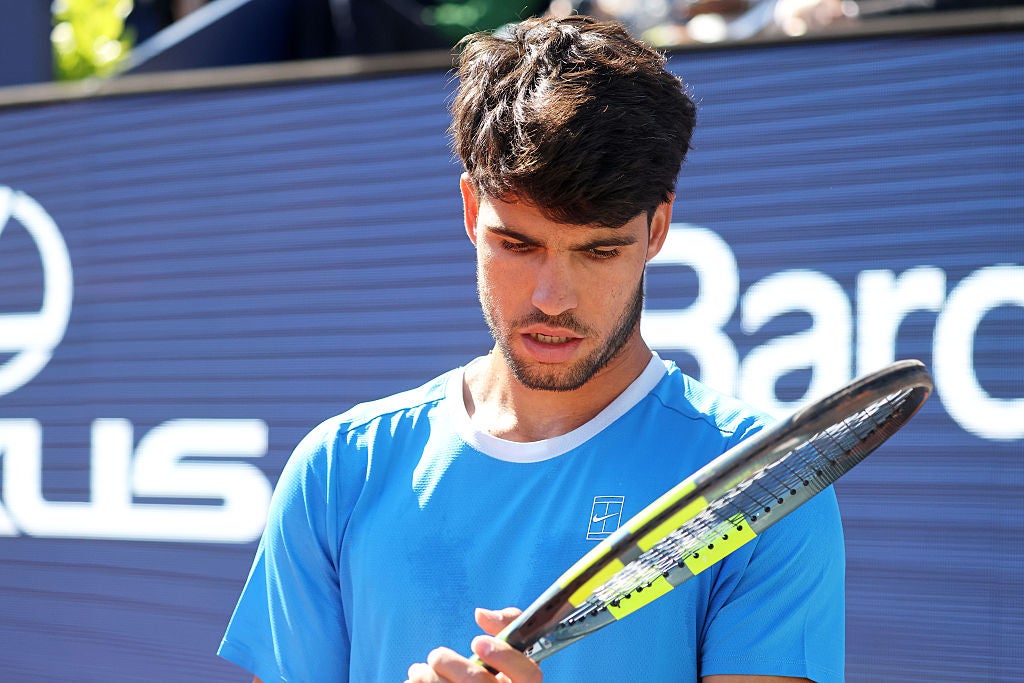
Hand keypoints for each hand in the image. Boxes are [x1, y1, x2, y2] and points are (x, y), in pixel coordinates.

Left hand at [405, 607, 542, 682]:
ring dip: (431, 681)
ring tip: (418, 671)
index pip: (529, 675)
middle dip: (454, 667)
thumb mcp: (509, 652)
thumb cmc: (495, 672)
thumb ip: (505, 625)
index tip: (476, 641)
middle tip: (435, 656)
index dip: (504, 657)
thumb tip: (480, 614)